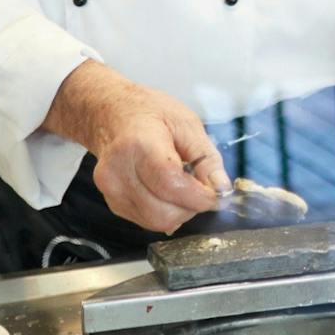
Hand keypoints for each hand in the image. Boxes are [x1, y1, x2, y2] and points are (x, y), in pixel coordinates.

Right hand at [42, 60, 230, 232]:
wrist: (112, 114)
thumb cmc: (149, 112)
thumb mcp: (187, 123)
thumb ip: (207, 158)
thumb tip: (222, 189)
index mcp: (138, 145)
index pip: (171, 184)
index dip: (199, 196)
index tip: (217, 194)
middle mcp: (118, 172)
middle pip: (162, 212)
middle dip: (191, 207)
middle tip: (202, 188)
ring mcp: (112, 190)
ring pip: (155, 222)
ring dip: (179, 212)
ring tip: (183, 185)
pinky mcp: (113, 203)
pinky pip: (147, 221)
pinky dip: (165, 212)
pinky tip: (167, 190)